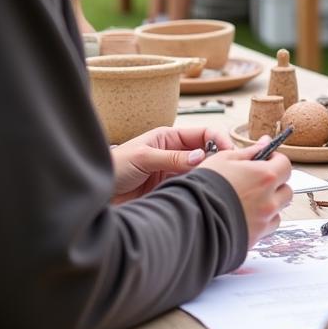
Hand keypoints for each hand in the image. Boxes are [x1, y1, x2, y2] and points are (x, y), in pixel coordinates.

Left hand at [111, 126, 233, 202]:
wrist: (97, 195)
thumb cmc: (114, 168)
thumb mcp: (143, 158)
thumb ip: (173, 158)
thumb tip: (202, 156)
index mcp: (169, 137)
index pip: (203, 134)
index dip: (220, 140)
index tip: (230, 152)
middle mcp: (175, 153)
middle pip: (207, 152)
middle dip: (220, 158)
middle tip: (230, 170)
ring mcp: (174, 172)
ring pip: (201, 171)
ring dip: (211, 175)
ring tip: (220, 184)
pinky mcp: (171, 190)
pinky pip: (192, 187)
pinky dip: (201, 189)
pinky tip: (207, 194)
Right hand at [198, 138, 292, 247]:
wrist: (190, 219)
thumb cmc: (204, 186)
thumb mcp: (224, 159)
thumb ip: (249, 152)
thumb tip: (264, 143)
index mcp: (265, 176)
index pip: (286, 165)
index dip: (277, 161)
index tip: (266, 160)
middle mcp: (269, 200)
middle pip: (286, 190)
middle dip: (276, 184)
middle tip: (258, 182)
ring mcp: (263, 221)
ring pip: (278, 211)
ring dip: (270, 204)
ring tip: (249, 201)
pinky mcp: (255, 238)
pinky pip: (267, 228)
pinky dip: (261, 222)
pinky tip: (244, 216)